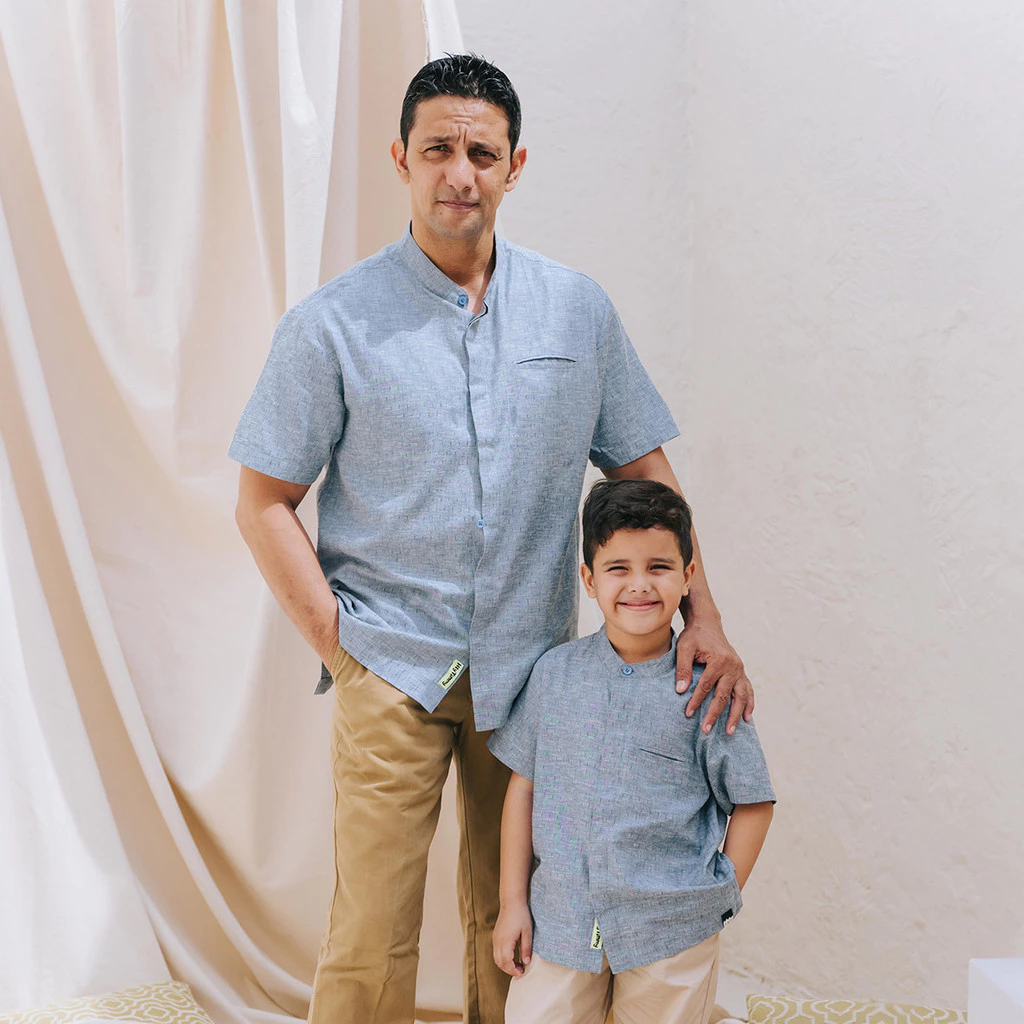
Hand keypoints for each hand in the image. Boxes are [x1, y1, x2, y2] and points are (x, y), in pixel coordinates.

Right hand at [493, 902, 532, 976]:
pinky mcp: (495, 936)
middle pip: (500, 963)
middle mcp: (498, 941)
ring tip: (517, 964)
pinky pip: (496, 952)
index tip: (522, 972)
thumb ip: (526, 948)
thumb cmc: (521, 915)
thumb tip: (526, 962)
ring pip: (496, 958)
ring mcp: (495, 938)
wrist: (511, 901)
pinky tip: (512, 956)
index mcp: (506, 941)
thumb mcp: (527, 932)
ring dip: (505, 965)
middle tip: (521, 970)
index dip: (514, 970)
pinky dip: (502, 958)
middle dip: (509, 970)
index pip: (506, 962)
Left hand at [676, 620, 753, 734]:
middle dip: (714, 714)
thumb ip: (683, 669)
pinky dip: (749, 704)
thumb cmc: (694, 636)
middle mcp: (733, 666)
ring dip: (735, 714)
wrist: (708, 625)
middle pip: (724, 695)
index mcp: (719, 660)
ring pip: (741, 696)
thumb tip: (681, 691)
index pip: (706, 686)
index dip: (696, 701)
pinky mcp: (741, 671)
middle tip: (705, 730)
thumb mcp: (684, 648)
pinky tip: (747, 718)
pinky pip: (748, 690)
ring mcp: (740, 669)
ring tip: (729, 731)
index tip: (688, 713)